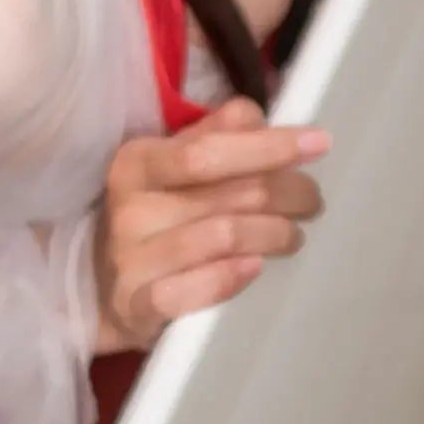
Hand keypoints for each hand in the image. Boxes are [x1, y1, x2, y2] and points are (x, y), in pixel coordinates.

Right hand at [93, 96, 328, 353]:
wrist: (104, 290)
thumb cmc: (156, 218)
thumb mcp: (173, 167)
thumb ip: (215, 135)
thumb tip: (255, 116)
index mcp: (138, 162)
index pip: (207, 150)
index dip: (268, 147)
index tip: (318, 144)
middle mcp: (130, 207)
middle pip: (232, 195)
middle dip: (289, 195)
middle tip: (312, 202)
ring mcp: (130, 259)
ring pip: (223, 237)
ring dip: (275, 235)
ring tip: (292, 236)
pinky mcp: (136, 306)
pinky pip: (189, 292)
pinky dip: (228, 279)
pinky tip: (254, 268)